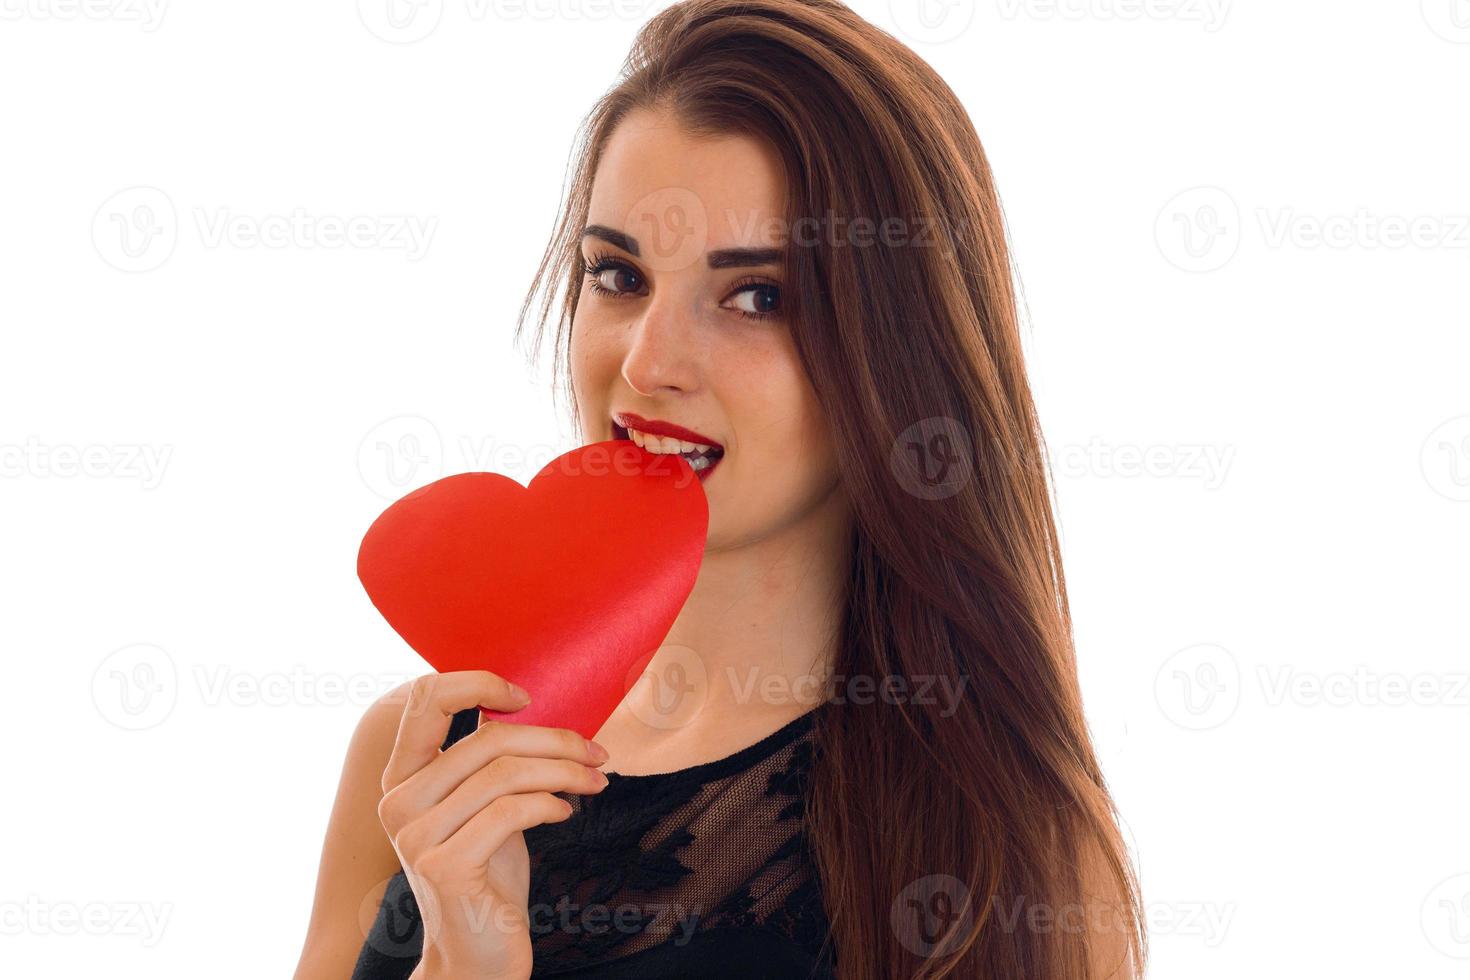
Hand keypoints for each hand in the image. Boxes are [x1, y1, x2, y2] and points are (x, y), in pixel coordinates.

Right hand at [377, 670, 609, 978]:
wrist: (477, 957)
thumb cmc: (488, 877)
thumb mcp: (484, 808)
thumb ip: (489, 764)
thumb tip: (534, 711)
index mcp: (403, 778)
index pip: (425, 700)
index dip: (477, 684)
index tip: (526, 698)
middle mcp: (399, 802)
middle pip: (488, 740)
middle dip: (555, 740)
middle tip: (596, 754)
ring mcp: (416, 836)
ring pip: (505, 774)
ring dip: (564, 772)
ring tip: (594, 781)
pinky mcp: (444, 866)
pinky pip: (510, 811)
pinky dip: (550, 804)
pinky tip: (567, 813)